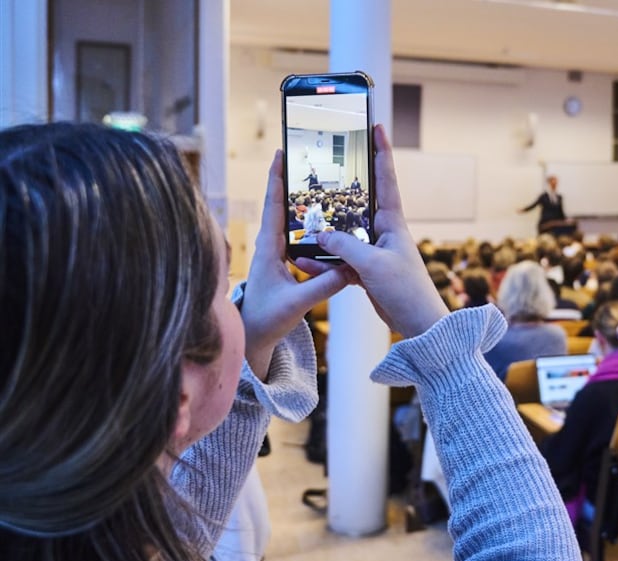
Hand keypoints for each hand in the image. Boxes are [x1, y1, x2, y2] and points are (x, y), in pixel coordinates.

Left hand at [241, 151, 350, 379]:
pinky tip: (324, 219)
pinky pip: (299, 235)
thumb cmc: (267, 319)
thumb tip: (348, 268)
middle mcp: (271, 245)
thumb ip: (323, 285)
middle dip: (290, 179)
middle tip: (303, 156)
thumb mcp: (297, 303)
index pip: (272, 205)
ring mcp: (277, 253)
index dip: (276, 178)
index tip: (280, 152)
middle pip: (281, 204)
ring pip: (290, 219)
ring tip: (318, 180)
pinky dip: (310, 222)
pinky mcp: (285, 262)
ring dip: (302, 199)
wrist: (254, 336)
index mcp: (269, 248)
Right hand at [313, 125, 448, 338]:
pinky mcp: (367, 272)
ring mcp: (375, 252)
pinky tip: (303, 261)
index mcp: (393, 223)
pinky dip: (323, 261)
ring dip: (324, 233)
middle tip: (324, 168)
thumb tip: (320, 234)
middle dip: (341, 189)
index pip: (386, 179)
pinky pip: (340, 260)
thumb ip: (345, 246)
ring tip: (300, 223)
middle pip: (359, 203)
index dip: (381, 152)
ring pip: (344, 235)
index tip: (376, 126)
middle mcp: (385, 232)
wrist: (420, 325)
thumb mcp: (373, 264)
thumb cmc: (406, 291)